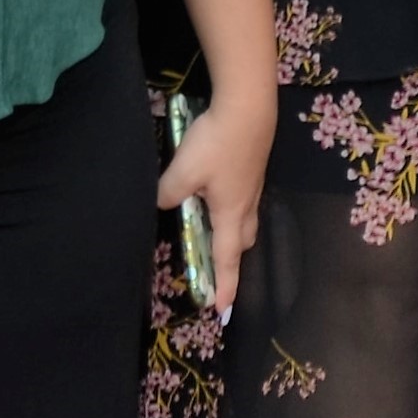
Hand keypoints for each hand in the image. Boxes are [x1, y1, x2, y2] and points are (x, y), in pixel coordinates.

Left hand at [162, 82, 272, 310]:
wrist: (248, 107)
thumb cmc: (218, 144)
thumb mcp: (183, 172)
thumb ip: (168, 193)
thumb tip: (163, 202)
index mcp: (231, 213)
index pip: (227, 259)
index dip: (225, 286)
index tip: (223, 310)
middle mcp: (247, 204)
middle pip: (243, 240)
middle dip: (232, 258)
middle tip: (217, 266)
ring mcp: (254, 184)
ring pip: (246, 219)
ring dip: (233, 232)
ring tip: (215, 230)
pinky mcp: (254, 167)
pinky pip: (245, 200)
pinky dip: (233, 208)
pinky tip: (219, 194)